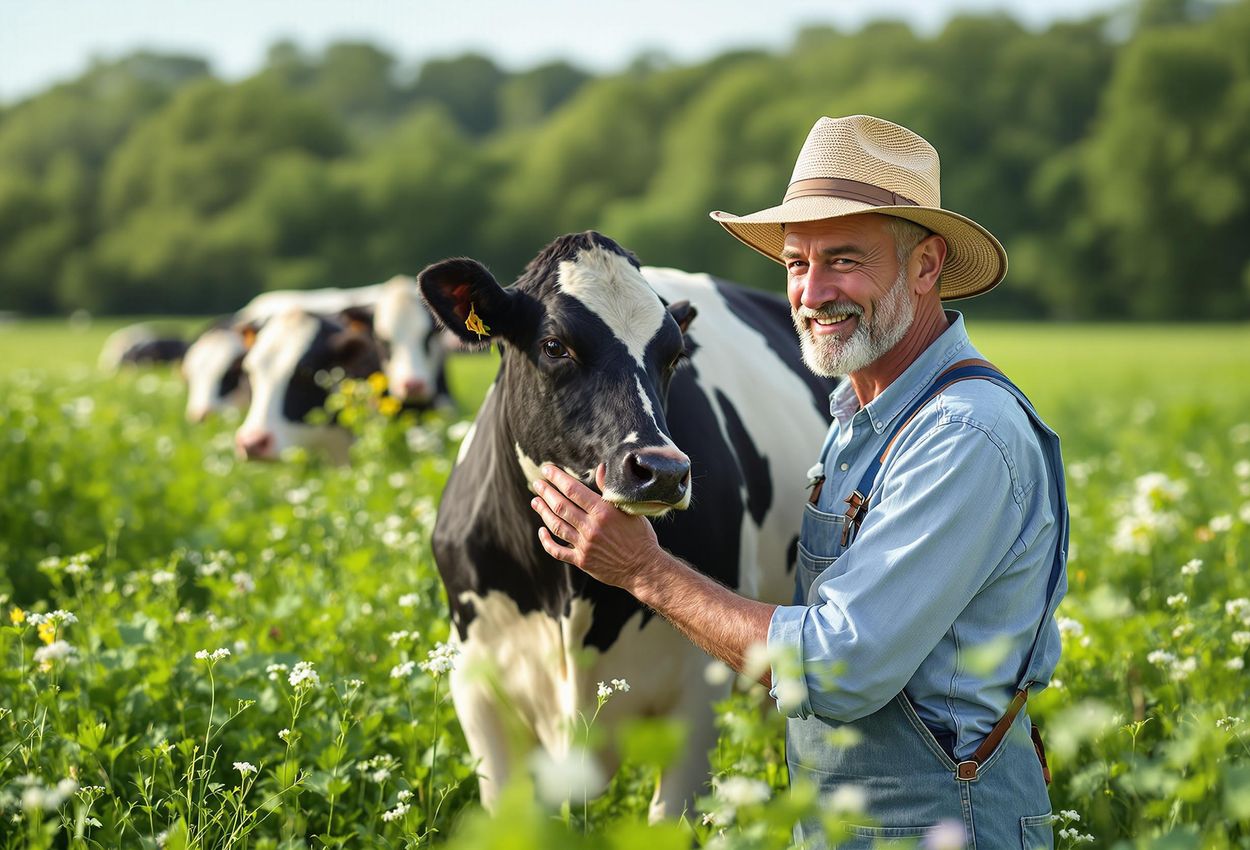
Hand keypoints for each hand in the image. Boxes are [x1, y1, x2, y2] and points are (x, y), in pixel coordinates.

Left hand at [530, 464, 664, 593]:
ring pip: (556, 526)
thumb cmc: (640, 536)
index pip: (573, 490)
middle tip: (537, 483)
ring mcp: (584, 545)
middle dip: (546, 492)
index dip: (557, 478)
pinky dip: (546, 541)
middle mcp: (591, 527)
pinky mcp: (582, 561)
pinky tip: (541, 531)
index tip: (547, 470)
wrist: (645, 568)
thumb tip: (600, 467)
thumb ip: (610, 489)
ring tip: (535, 501)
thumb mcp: (629, 509)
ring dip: (543, 512)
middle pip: (561, 506)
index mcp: (603, 512)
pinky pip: (557, 551)